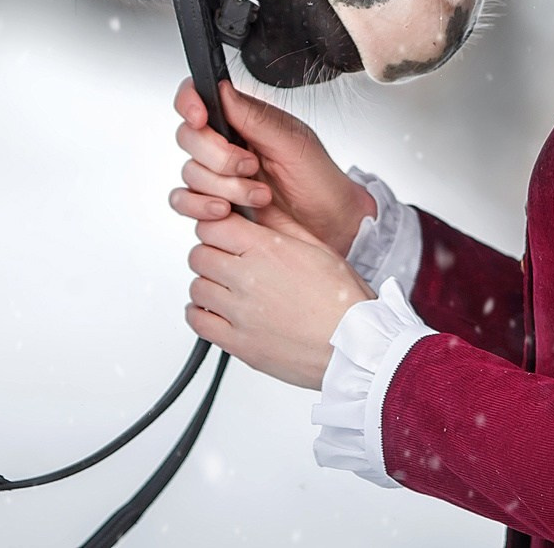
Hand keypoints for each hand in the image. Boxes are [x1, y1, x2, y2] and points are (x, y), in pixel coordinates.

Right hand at [167, 79, 376, 254]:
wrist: (331, 225)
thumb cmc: (319, 181)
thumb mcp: (293, 143)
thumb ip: (255, 117)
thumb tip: (224, 89)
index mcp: (243, 120)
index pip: (199, 96)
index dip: (190, 103)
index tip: (201, 118)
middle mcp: (226, 145)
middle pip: (188, 137)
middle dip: (218, 156)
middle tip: (250, 165)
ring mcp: (218, 176)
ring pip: (189, 172)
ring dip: (223, 186)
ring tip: (259, 195)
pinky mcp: (214, 204)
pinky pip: (184, 201)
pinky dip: (200, 206)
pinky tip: (227, 210)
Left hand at [185, 211, 370, 388]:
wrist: (357, 347)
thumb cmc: (345, 301)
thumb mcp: (318, 247)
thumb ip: (282, 224)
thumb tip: (260, 206)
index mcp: (267, 250)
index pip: (212, 225)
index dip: (217, 226)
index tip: (225, 233)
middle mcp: (248, 278)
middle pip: (199, 254)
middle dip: (211, 253)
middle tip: (228, 261)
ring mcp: (240, 313)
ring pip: (196, 287)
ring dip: (209, 285)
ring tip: (228, 289)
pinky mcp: (238, 344)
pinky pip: (197, 322)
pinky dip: (201, 315)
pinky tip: (219, 312)